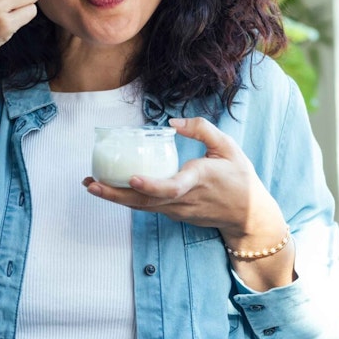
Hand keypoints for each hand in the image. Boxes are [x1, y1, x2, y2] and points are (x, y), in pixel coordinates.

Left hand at [83, 117, 287, 245]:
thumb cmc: (240, 178)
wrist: (248, 216)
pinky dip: (128, 199)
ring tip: (91, 185)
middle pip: (145, 201)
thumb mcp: (228, 147)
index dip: (151, 185)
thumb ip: (202, 129)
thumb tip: (172, 122)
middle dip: (115, 194)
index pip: (171, 187)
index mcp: (198, 180)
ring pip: (142, 207)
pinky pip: (148, 207)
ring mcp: (178, 210)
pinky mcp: (174, 214)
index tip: (132, 179)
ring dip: (115, 197)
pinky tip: (111, 187)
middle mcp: (184, 199)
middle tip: (90, 184)